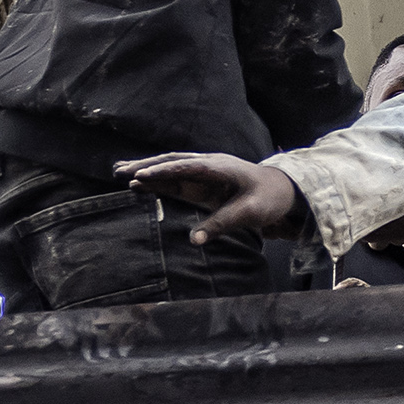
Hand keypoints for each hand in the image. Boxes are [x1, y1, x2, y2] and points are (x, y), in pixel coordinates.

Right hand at [119, 150, 302, 244]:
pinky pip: (176, 181)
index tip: (140, 176)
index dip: (163, 171)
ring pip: (170, 169)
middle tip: (119, 171)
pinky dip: (157, 182)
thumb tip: (194, 240)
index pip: (186, 166)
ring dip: (147, 171)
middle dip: (146, 166)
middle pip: (172, 162)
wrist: (283, 192)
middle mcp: (208, 165)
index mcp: (220, 167)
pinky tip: (140, 184)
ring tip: (120, 174)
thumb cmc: (268, 198)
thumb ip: (222, 224)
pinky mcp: (203, 185)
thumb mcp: (249, 212)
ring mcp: (204, 174)